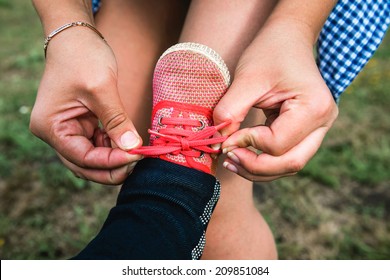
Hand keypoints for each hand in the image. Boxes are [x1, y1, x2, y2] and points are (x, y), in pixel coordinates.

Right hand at [30, 28, 142, 183]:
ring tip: (137, 151)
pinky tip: (128, 142)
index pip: (83, 158)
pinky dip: (113, 148)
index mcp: (51, 127)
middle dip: (112, 167)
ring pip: (92, 159)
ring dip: (114, 159)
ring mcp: (67, 131)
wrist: (76, 38)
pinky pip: (97, 146)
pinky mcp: (80, 126)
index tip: (138, 156)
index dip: (111, 161)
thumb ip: (116, 121)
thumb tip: (133, 148)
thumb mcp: (101, 88)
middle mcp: (55, 134)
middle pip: (85, 165)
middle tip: (139, 161)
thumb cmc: (83, 56)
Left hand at [214, 20, 337, 180]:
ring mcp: (318, 129)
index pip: (277, 144)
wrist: (289, 38)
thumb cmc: (270, 51)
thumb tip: (218, 143)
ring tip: (231, 161)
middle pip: (291, 163)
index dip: (247, 144)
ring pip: (290, 165)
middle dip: (256, 167)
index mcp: (314, 107)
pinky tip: (242, 157)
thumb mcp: (246, 78)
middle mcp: (323, 122)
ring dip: (259, 169)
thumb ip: (230, 111)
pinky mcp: (306, 131)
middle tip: (228, 159)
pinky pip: (286, 156)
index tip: (224, 137)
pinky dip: (264, 162)